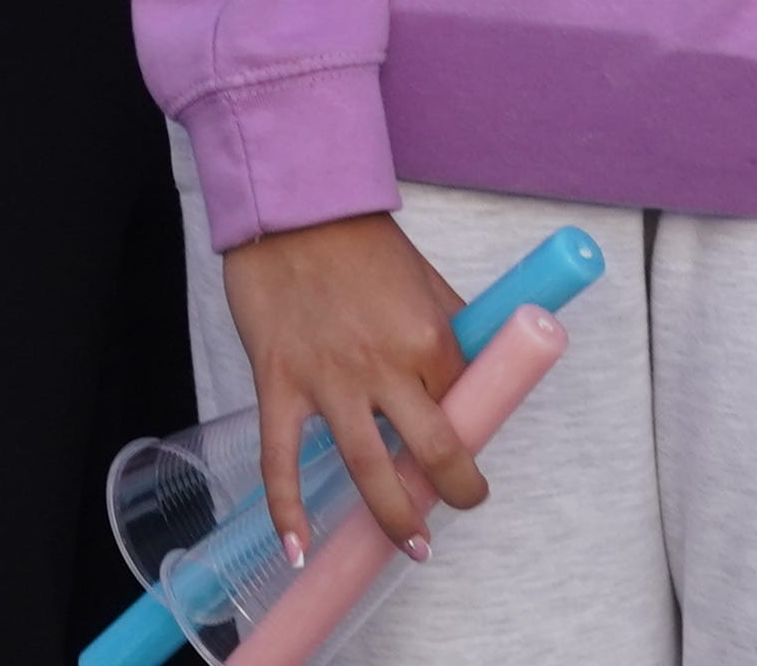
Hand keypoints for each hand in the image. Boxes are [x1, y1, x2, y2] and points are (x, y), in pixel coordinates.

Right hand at [221, 214, 487, 562]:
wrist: (292, 206)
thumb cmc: (360, 240)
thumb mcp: (425, 279)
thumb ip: (451, 326)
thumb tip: (476, 366)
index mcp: (430, 338)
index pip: (464, 405)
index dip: (471, 432)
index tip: (469, 452)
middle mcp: (385, 367)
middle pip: (432, 453)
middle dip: (455, 492)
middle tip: (457, 508)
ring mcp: (329, 381)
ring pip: (369, 469)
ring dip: (395, 519)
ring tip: (413, 547)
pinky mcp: (279, 384)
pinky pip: (281, 461)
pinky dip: (287, 512)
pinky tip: (298, 549)